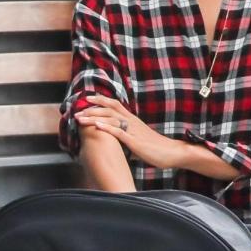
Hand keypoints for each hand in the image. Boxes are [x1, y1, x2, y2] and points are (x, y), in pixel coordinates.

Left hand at [74, 95, 188, 169]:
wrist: (173, 152)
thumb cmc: (158, 148)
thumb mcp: (141, 138)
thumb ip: (129, 136)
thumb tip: (120, 140)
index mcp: (134, 120)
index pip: (115, 105)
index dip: (101, 100)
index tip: (87, 99)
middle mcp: (133, 122)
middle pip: (110, 109)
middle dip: (92, 108)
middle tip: (77, 109)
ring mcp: (134, 131)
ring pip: (111, 119)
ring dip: (93, 117)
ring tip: (80, 118)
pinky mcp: (136, 142)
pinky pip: (119, 132)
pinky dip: (107, 128)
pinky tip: (96, 126)